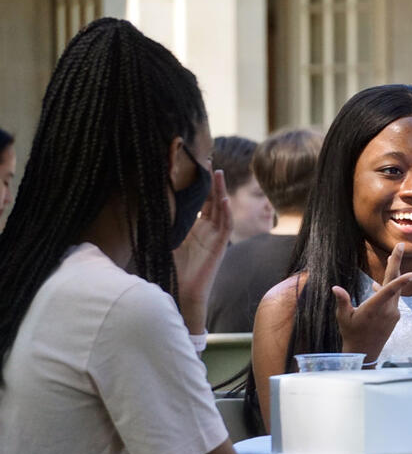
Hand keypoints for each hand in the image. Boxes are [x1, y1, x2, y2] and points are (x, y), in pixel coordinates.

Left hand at [173, 169, 231, 333]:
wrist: (179, 292)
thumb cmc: (170, 270)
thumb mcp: (162, 240)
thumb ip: (161, 224)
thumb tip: (143, 204)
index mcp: (194, 228)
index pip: (199, 201)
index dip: (197, 185)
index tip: (192, 167)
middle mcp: (207, 230)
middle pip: (212, 200)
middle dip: (210, 182)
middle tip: (206, 161)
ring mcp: (215, 237)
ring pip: (221, 208)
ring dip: (220, 190)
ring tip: (217, 173)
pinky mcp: (220, 246)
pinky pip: (226, 225)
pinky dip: (226, 211)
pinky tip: (224, 198)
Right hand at [331, 243, 411, 361]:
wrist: (364, 352)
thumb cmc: (351, 333)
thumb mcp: (343, 317)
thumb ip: (342, 301)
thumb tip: (335, 288)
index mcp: (375, 308)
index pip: (390, 291)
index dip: (402, 280)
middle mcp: (387, 309)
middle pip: (395, 283)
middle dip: (396, 263)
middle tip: (399, 246)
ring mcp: (393, 313)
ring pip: (395, 290)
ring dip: (392, 275)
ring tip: (391, 260)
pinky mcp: (394, 317)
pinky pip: (393, 299)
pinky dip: (388, 290)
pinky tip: (378, 286)